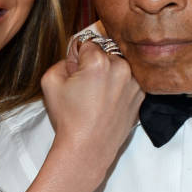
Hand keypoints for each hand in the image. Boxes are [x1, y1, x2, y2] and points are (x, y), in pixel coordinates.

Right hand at [40, 40, 142, 174]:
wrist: (87, 149)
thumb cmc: (69, 119)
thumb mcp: (50, 81)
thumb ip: (62, 59)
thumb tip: (76, 57)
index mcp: (99, 61)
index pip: (87, 43)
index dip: (77, 57)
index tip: (74, 73)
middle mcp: (122, 68)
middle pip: (105, 52)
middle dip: (95, 64)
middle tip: (85, 86)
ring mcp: (135, 82)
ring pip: (119, 66)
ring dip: (110, 74)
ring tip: (97, 96)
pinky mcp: (141, 96)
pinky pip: (129, 81)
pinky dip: (120, 87)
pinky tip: (108, 102)